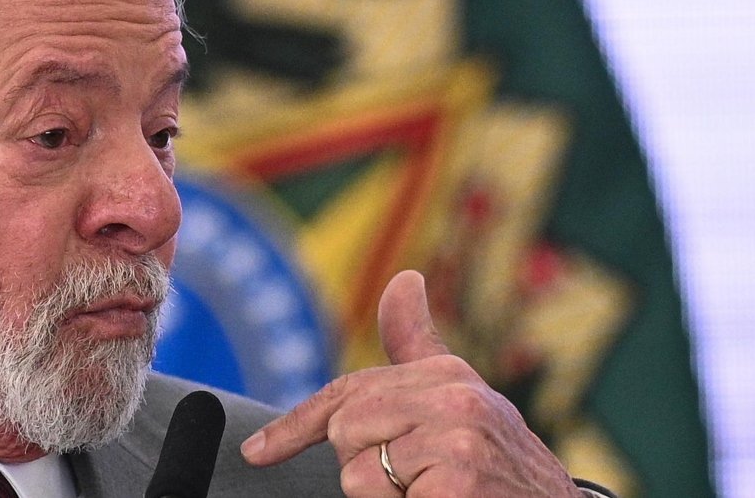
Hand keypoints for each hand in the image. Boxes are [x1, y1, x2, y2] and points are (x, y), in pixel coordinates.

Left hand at [240, 270, 581, 496]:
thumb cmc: (498, 463)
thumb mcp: (458, 398)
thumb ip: (417, 344)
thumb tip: (403, 278)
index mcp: (444, 373)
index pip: (346, 391)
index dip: (294, 424)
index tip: (256, 451)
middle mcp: (454, 396)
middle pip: (343, 432)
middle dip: (366, 465)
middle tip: (416, 478)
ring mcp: (457, 438)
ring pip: (357, 473)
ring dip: (385, 496)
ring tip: (431, 492)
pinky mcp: (457, 480)